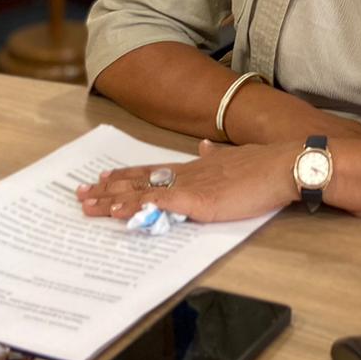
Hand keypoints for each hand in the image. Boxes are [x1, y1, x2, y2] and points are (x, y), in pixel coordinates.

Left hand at [76, 140, 298, 223]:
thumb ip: (216, 155)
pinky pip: (157, 204)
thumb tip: (205, 147)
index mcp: (194, 167)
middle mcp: (185, 174)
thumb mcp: (233, 158)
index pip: (150, 171)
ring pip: (140, 192)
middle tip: (80, 194)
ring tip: (87, 205)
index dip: (125, 176)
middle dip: (107, 189)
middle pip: (138, 181)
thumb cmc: (263, 167)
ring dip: (111, 199)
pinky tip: (117, 213)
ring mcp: (188, 186)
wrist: (280, 165)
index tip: (102, 178)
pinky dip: (134, 208)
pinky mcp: (196, 201)